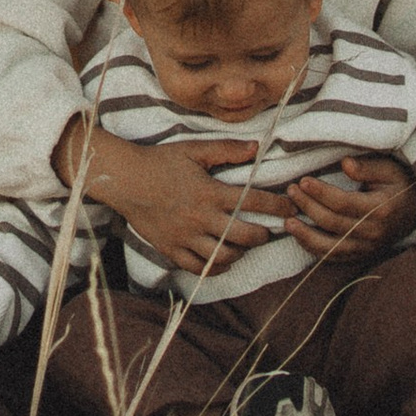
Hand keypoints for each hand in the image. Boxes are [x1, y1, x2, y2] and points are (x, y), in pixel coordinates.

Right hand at [68, 128, 281, 272]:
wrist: (125, 180)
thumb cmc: (160, 161)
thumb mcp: (194, 149)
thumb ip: (227, 150)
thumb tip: (257, 147)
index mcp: (209, 192)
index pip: (253, 201)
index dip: (277, 206)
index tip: (290, 207)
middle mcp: (200, 218)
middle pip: (244, 236)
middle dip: (263, 235)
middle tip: (270, 231)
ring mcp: (185, 237)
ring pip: (224, 256)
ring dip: (241, 252)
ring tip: (246, 244)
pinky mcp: (172, 250)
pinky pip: (199, 269)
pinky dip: (216, 267)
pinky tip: (224, 259)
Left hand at [280, 154, 415, 260]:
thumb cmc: (400, 186)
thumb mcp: (391, 170)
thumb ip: (368, 167)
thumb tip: (345, 165)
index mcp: (380, 210)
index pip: (343, 203)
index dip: (320, 193)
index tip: (303, 181)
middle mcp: (373, 233)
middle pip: (332, 223)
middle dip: (308, 207)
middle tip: (291, 191)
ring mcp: (366, 248)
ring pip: (330, 247)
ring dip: (306, 235)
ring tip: (288, 222)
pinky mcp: (361, 256)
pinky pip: (334, 258)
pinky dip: (315, 250)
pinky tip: (300, 237)